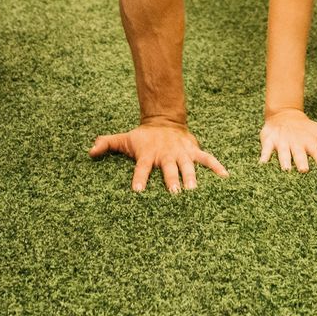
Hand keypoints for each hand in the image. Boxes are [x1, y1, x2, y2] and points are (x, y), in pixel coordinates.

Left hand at [89, 122, 228, 192]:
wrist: (164, 122)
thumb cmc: (142, 137)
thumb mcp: (124, 139)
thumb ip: (107, 144)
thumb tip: (90, 152)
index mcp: (148, 153)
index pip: (142, 167)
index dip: (139, 178)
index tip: (138, 191)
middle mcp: (165, 154)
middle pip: (169, 168)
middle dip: (172, 180)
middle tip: (175, 193)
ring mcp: (181, 153)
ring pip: (188, 165)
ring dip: (192, 177)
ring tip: (195, 191)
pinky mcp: (194, 151)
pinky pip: (207, 159)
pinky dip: (217, 167)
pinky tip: (226, 178)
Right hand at [259, 108, 316, 171]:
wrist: (284, 115)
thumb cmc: (307, 128)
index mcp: (309, 141)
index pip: (316, 150)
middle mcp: (296, 142)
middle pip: (299, 154)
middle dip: (301, 161)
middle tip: (304, 170)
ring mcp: (282, 142)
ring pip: (283, 153)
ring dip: (284, 161)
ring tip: (285, 170)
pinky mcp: (269, 140)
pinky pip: (266, 150)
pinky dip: (264, 156)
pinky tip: (262, 164)